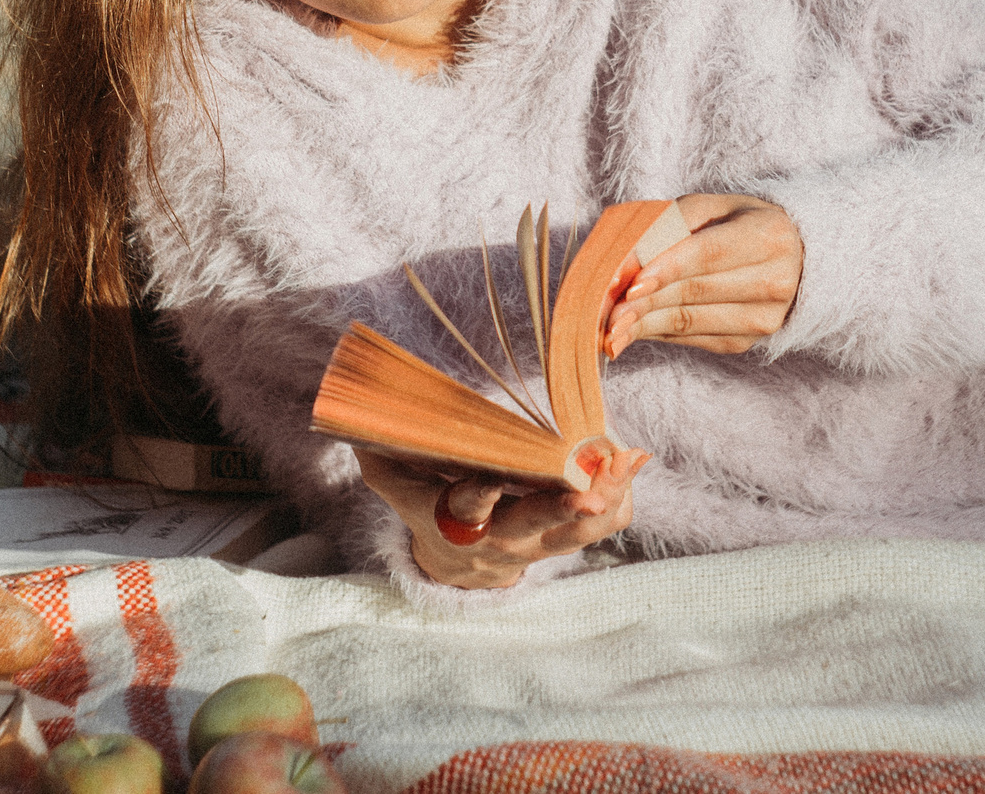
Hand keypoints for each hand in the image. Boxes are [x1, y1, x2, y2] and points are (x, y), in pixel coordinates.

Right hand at [356, 447, 650, 589]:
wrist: (457, 565)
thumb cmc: (426, 506)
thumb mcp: (396, 484)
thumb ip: (380, 453)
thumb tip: (352, 418)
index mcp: (459, 522)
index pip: (468, 508)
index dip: (480, 494)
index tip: (491, 481)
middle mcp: (504, 538)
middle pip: (540, 528)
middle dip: (566, 507)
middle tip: (592, 486)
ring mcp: (540, 544)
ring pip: (583, 531)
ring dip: (609, 497)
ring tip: (629, 460)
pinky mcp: (566, 541)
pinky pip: (605, 528)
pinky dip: (621, 499)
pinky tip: (632, 465)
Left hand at [604, 193, 802, 355]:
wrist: (790, 260)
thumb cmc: (737, 225)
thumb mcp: (712, 208)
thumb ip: (671, 223)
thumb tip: (624, 261)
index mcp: (768, 236)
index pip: (708, 254)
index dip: (666, 268)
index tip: (628, 283)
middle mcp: (773, 281)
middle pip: (694, 292)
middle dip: (642, 301)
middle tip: (602, 308)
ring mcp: (762, 318)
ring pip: (689, 321)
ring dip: (642, 324)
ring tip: (607, 327)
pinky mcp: (746, 342)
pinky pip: (691, 337)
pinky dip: (656, 333)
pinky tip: (630, 330)